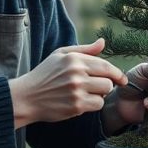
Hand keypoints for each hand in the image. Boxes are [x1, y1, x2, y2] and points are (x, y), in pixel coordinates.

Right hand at [9, 38, 127, 128]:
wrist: (26, 97)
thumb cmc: (44, 74)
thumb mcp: (60, 55)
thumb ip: (84, 49)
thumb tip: (103, 42)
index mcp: (74, 59)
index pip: (105, 65)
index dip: (117, 73)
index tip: (121, 79)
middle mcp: (76, 73)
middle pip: (108, 80)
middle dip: (107, 84)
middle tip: (98, 87)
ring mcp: (77, 90)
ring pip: (105, 92)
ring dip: (100, 94)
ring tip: (87, 93)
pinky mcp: (76, 106)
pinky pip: (97, 105)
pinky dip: (93, 104)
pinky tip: (82, 101)